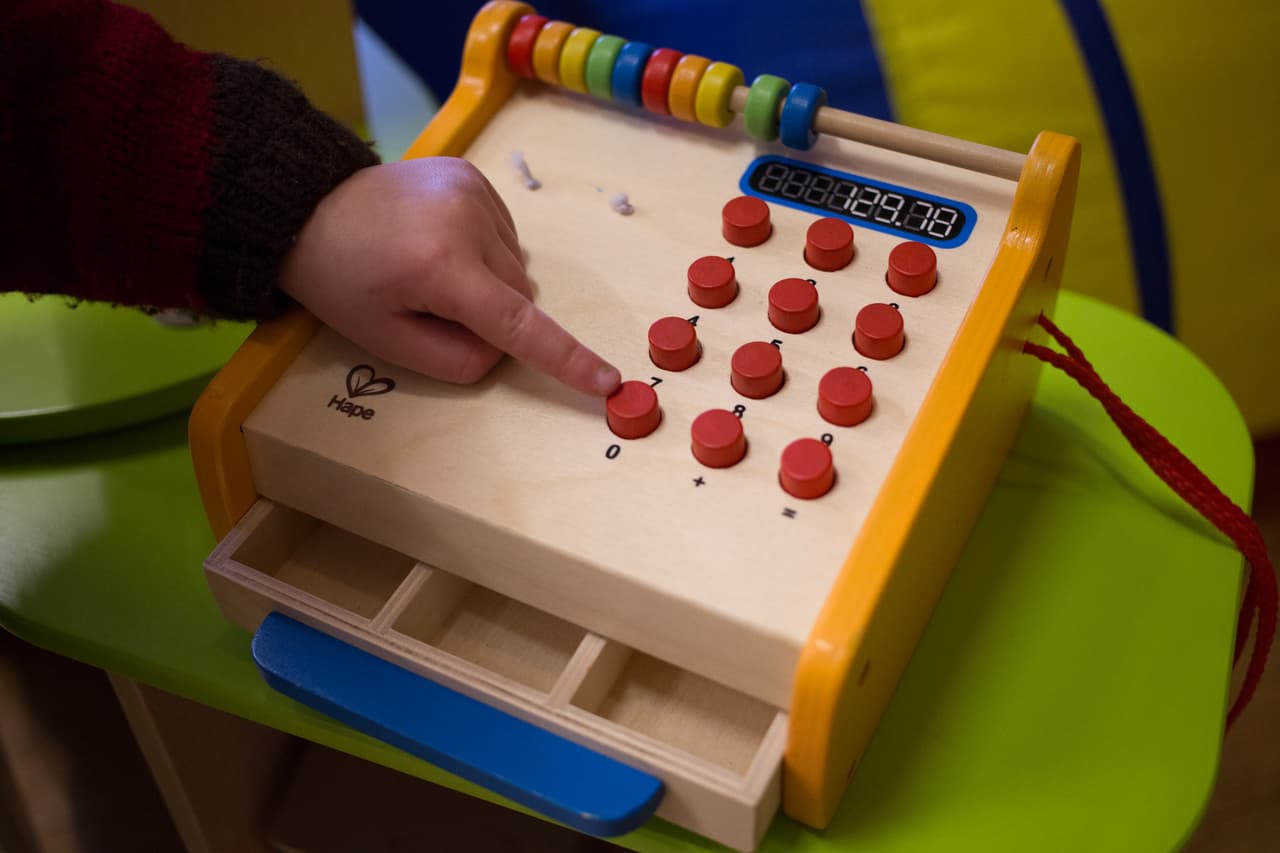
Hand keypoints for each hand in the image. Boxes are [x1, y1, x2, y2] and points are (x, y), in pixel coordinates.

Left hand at [279, 157, 621, 395]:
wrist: (307, 206)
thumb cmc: (340, 281)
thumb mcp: (385, 340)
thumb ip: (453, 360)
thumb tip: (501, 352)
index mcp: (441, 267)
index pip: (518, 324)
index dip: (566, 359)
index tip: (608, 382)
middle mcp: (467, 221)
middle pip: (517, 296)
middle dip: (490, 316)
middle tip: (430, 307)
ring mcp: (473, 190)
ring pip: (515, 266)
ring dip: (488, 282)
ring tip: (429, 268)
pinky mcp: (473, 176)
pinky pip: (503, 234)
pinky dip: (483, 251)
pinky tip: (439, 244)